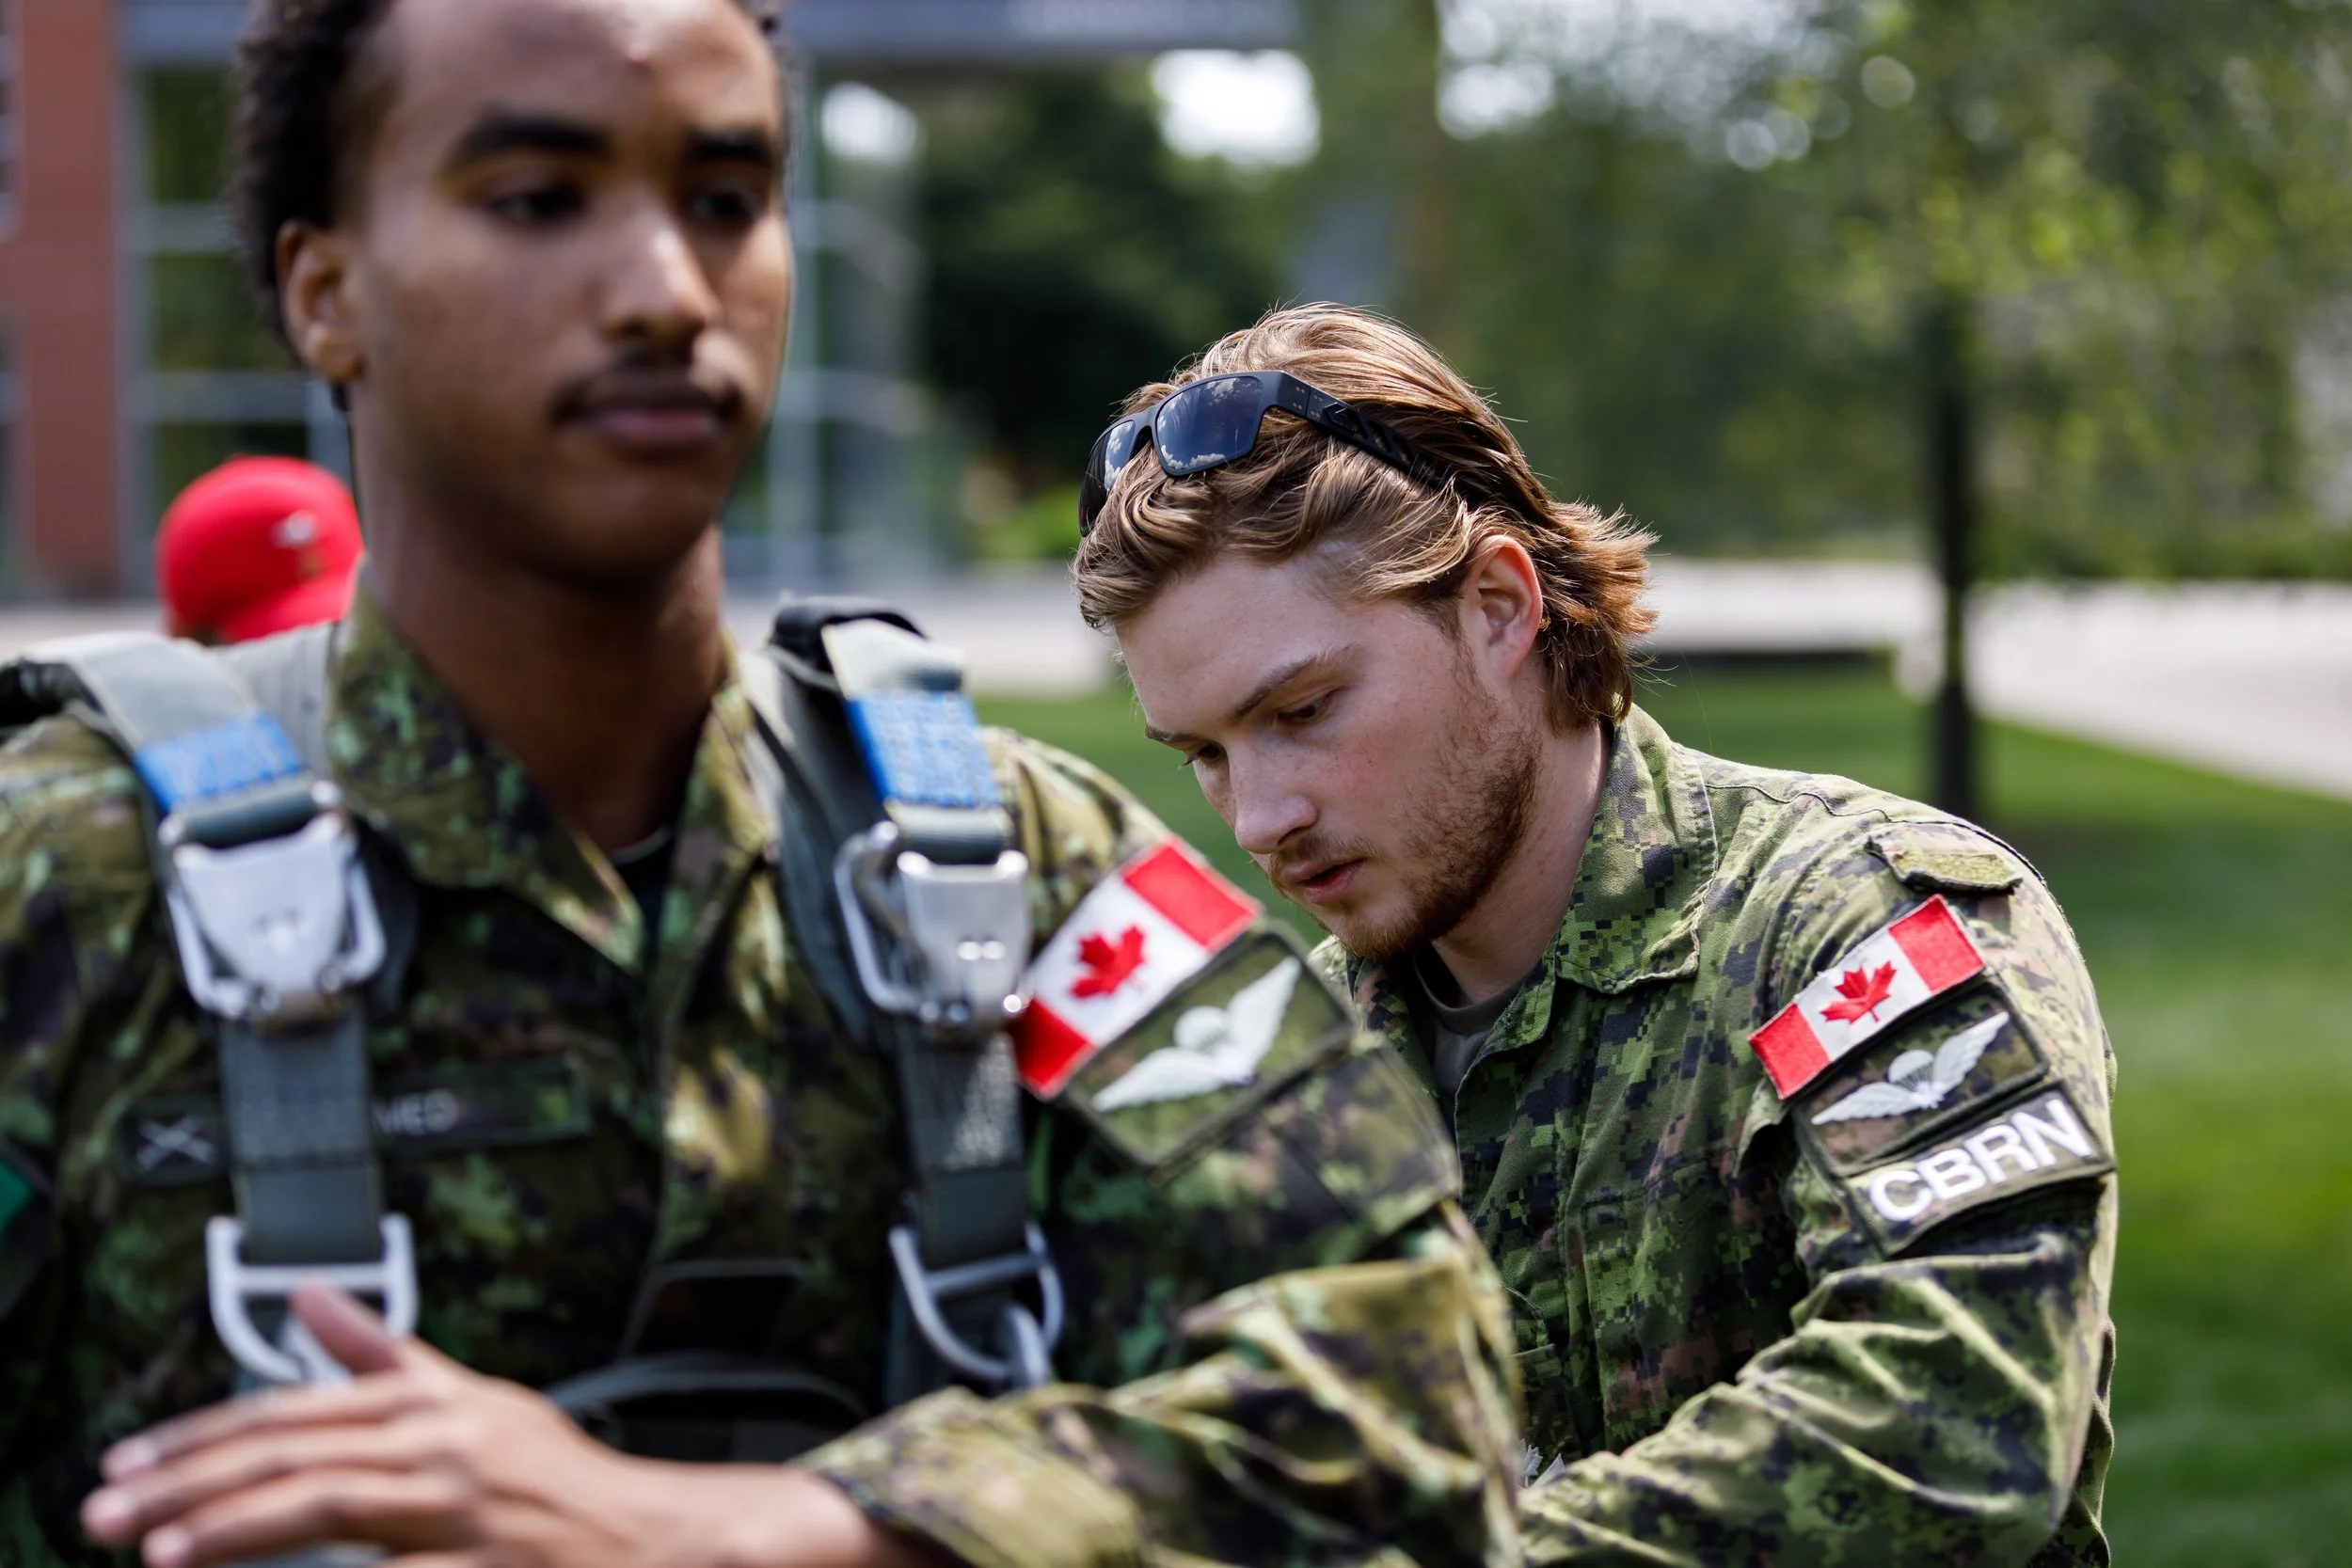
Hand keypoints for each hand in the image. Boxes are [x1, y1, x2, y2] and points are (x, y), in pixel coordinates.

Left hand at [80, 1282, 944, 1567]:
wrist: (660, 1538)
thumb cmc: (559, 1482)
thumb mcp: (475, 1404)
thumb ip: (386, 1356)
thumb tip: (314, 1296)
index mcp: (435, 1407)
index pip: (298, 1410)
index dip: (205, 1435)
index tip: (130, 1465)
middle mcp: (446, 1446)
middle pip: (298, 1453)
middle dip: (192, 1483)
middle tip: (107, 1511)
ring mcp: (465, 1510)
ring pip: (332, 1503)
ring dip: (237, 1527)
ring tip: (160, 1550)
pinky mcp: (482, 1567)